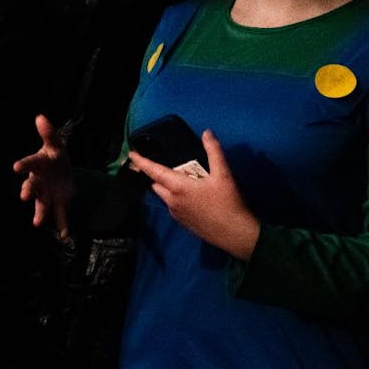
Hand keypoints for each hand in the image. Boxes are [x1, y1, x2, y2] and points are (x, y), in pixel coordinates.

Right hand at [13, 114, 74, 236]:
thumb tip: (40, 117)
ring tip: (37, 223)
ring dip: (39, 214)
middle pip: (31, 187)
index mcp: (37, 166)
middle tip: (24, 197)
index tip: (16, 167)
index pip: (29, 164)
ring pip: (41, 205)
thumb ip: (49, 133)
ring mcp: (46, 195)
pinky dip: (62, 225)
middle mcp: (38, 183)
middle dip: (27, 192)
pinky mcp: (58, 205)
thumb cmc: (55, 157)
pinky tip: (66, 234)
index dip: (23, 165)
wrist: (61, 173)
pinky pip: (59, 216)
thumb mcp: (55, 144)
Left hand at [128, 129, 259, 260]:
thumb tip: (206, 133)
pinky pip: (173, 207)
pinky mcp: (184, 224)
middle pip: (157, 184)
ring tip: (185, 180)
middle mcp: (172, 201)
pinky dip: (176, 199)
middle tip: (171, 167)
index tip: (132, 155)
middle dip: (158, 175)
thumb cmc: (228, 203)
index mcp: (178, 187)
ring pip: (165, 197)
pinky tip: (193, 197)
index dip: (141, 162)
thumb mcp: (224, 175)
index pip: (154, 172)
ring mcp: (177, 214)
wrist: (236, 235)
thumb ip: (214, 152)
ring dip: (168, 187)